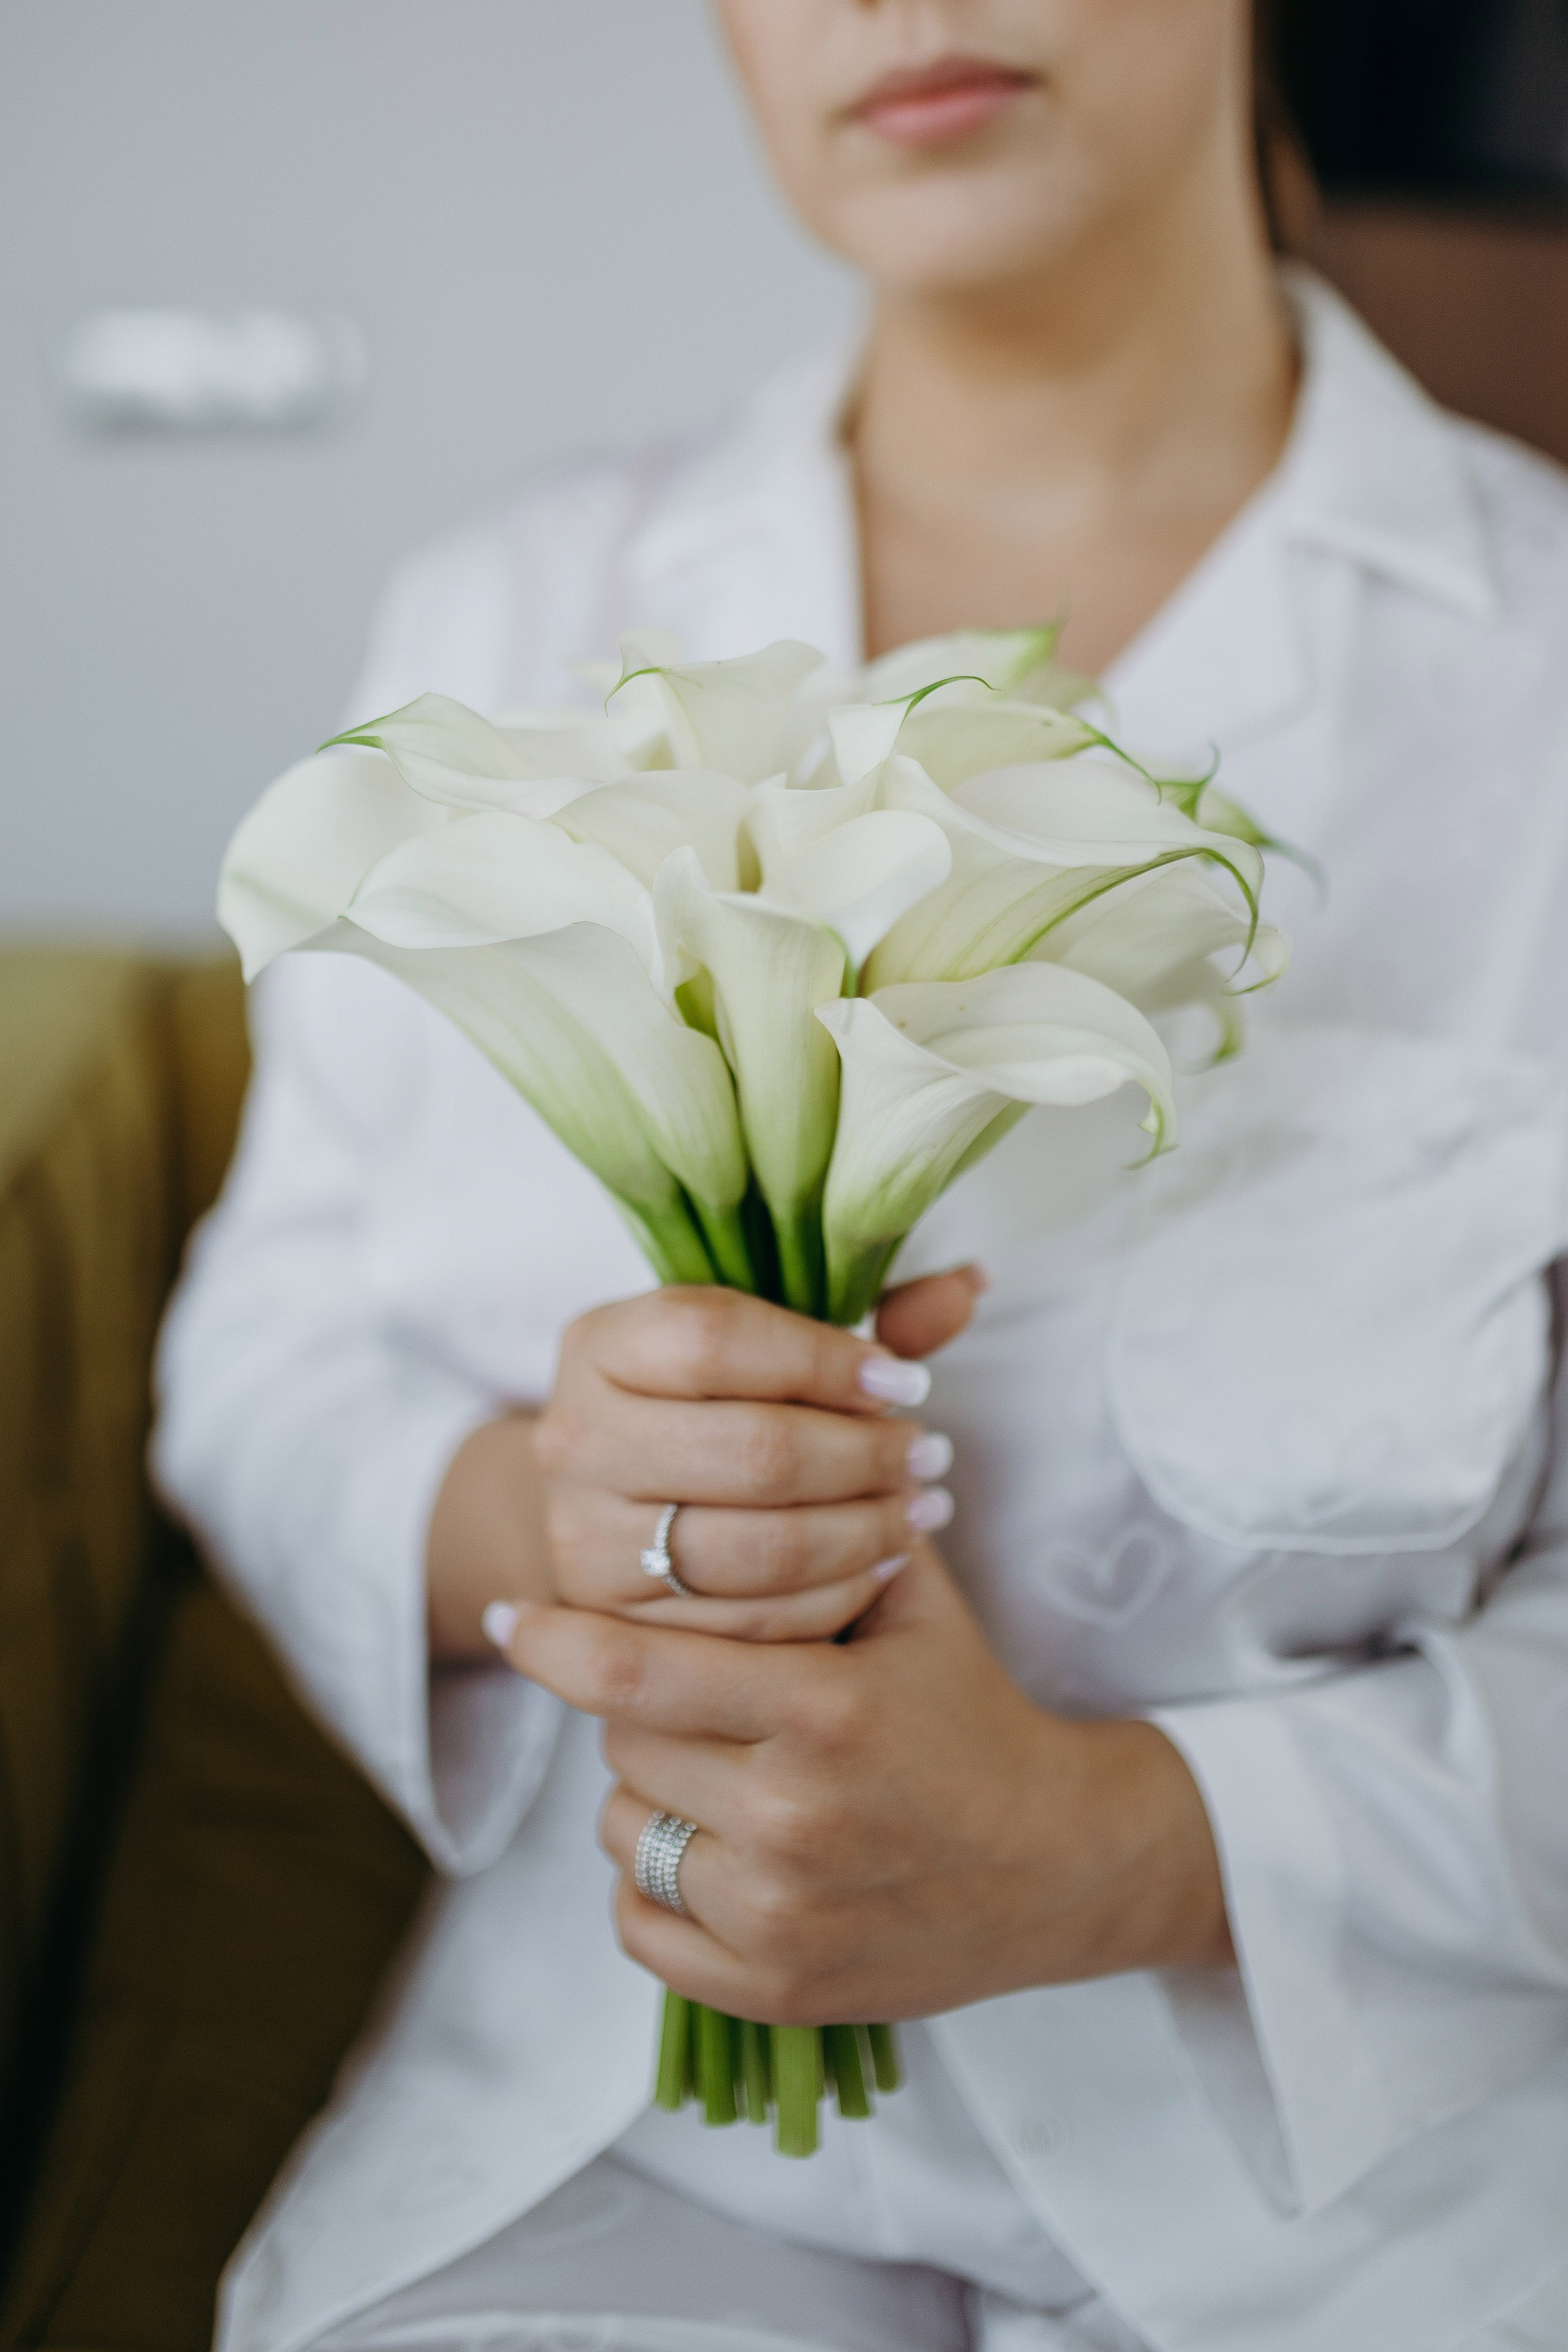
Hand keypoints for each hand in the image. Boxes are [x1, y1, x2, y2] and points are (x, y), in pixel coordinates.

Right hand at [427, 1267, 984, 1658]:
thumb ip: (863, 1318)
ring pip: (760, 1548)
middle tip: (930, 1455)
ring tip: (923, 1510)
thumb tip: (973, 1283)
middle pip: (755, 1451)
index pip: (719, 1338)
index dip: (828, 1359)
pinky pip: (753, 1624)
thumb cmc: (715, 1410)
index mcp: (603, 1344)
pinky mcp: (618, 1625)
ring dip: (866, 1531)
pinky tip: (883, 1565)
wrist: (614, 1508)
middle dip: (866, 1457)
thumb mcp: (769, 1349)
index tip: (907, 1382)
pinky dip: (836, 1597)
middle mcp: (573, 1438)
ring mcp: (584, 1538)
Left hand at [492, 1547, 1233, 2023]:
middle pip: (626, 1739)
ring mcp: (780, 1914)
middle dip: (645, 1707)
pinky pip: (638, 1922)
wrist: (1060, 1865)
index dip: (554, 1640)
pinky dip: (655, 1885)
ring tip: (726, 1777)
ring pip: (623, 1826)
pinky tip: (714, 1852)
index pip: (635, 1672)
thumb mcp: (913, 1607)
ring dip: (651, 1793)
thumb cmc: (972, 1718)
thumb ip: (824, 1532)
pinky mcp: (772, 1988)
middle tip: (707, 1702)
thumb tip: (732, 1451)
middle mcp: (794, 1818)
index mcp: (825, 1710)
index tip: (509, 1617)